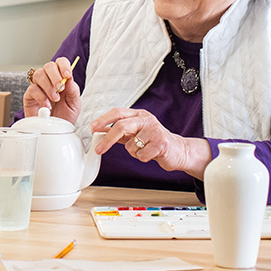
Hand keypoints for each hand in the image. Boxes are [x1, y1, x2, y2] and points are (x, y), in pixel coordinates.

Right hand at [22, 57, 80, 123]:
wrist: (56, 130)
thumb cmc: (65, 116)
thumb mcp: (74, 104)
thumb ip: (73, 91)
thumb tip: (69, 78)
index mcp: (61, 78)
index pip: (60, 63)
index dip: (63, 66)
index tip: (67, 75)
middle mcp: (49, 80)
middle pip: (48, 66)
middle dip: (55, 76)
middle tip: (60, 88)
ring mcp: (38, 86)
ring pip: (39, 74)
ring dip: (48, 86)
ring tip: (55, 99)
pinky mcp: (29, 96)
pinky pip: (32, 89)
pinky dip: (41, 97)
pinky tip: (47, 106)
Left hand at [92, 107, 212, 177]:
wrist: (178, 150)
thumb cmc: (154, 141)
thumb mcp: (135, 132)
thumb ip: (118, 131)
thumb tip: (98, 130)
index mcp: (139, 115)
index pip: (118, 112)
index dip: (104, 119)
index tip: (92, 128)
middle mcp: (146, 119)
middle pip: (121, 126)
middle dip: (108, 139)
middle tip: (99, 149)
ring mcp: (155, 130)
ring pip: (131, 145)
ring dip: (132, 152)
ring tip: (142, 150)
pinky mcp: (161, 143)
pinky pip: (141, 155)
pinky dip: (142, 158)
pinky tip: (151, 154)